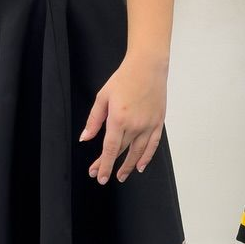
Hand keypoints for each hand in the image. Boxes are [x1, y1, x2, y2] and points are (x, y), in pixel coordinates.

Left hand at [82, 55, 167, 182]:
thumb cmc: (124, 78)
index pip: (110, 149)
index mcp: (119, 119)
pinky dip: (147, 157)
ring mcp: (149, 125)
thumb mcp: (102, 97)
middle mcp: (135, 125)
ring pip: (138, 152)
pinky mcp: (158, 122)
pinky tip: (141, 165)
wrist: (148, 67)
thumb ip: (94, 120)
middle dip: (110, 165)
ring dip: (129, 166)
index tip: (98, 175)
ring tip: (122, 176)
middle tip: (101, 175)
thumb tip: (86, 137)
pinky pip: (153, 144)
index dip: (103, 164)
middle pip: (122, 151)